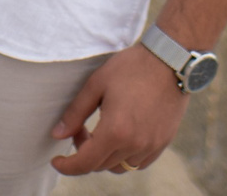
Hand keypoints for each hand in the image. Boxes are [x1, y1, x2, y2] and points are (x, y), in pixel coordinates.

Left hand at [50, 45, 186, 176]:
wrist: (170, 60)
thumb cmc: (131, 68)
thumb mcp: (96, 84)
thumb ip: (75, 113)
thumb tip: (58, 135)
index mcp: (115, 131)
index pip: (85, 163)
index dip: (67, 166)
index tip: (57, 161)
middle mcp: (134, 144)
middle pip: (101, 166)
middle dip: (84, 153)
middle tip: (81, 129)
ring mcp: (151, 145)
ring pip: (120, 167)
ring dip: (105, 157)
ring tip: (101, 132)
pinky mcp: (163, 142)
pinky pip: (138, 163)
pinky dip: (125, 157)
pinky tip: (121, 137)